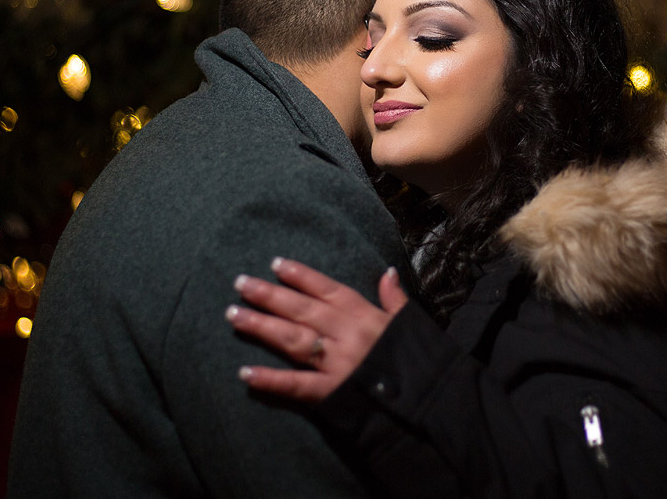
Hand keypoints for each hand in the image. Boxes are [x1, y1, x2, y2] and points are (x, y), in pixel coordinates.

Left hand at [226, 257, 408, 402]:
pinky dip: (270, 380)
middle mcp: (349, 335)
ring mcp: (338, 365)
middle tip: (240, 283)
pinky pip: (297, 386)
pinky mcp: (332, 394)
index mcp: (367, 317)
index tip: (275, 264)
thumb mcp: (412, 324)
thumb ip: (395, 300)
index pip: (328, 290)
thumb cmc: (421, 362)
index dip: (301, 276)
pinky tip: (245, 373)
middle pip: (303, 310)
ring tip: (234, 315)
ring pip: (294, 340)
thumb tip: (387, 272)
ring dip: (262, 327)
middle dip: (269, 295)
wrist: (432, 402)